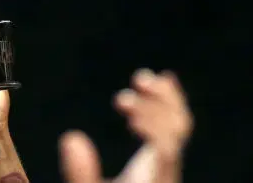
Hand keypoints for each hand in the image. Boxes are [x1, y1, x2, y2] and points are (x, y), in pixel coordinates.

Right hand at [60, 69, 192, 182]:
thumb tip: (72, 138)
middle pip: (177, 130)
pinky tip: (163, 82)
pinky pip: (175, 129)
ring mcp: (166, 167)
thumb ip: (81, 173)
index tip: (124, 107)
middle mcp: (166, 172)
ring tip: (141, 79)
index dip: (151, 120)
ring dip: (161, 99)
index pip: (166, 145)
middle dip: (153, 105)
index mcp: (153, 179)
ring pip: (179, 126)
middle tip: (122, 98)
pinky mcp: (161, 162)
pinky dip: (169, 103)